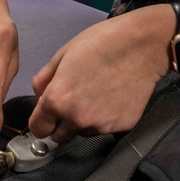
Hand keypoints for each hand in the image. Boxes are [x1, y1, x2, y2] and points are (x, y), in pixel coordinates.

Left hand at [28, 5, 173, 144]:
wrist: (141, 46)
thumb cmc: (100, 43)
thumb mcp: (62, 54)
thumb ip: (43, 80)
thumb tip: (40, 97)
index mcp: (57, 101)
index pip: (38, 129)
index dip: (42, 120)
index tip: (48, 113)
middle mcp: (77, 120)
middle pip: (59, 137)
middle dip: (61, 124)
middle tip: (74, 101)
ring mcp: (101, 126)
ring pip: (82, 132)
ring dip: (84, 121)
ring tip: (97, 94)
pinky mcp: (121, 127)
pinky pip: (105, 128)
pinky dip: (105, 117)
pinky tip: (113, 96)